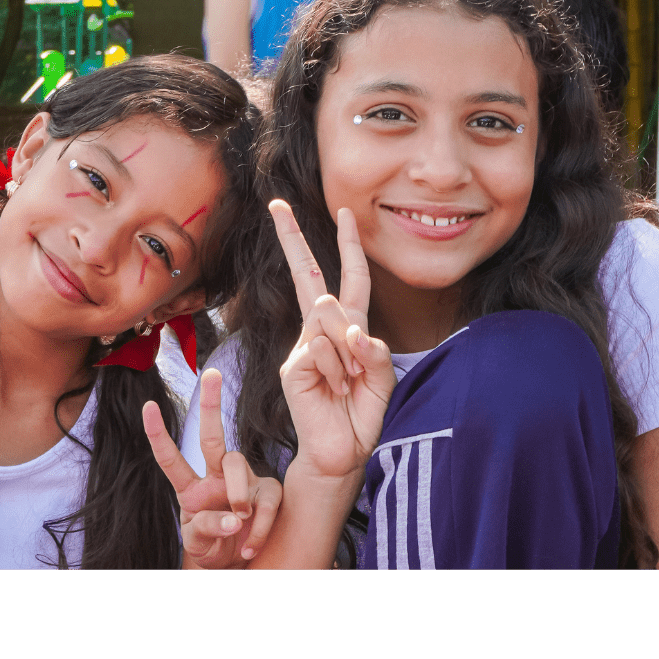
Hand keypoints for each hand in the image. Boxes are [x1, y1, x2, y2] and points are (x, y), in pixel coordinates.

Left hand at [143, 368, 281, 568]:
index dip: (158, 434)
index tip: (148, 405)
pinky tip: (251, 545)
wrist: (238, 565)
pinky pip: (267, 499)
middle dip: (210, 404)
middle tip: (211, 373)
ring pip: (236, 463)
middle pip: (211, 438)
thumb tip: (234, 518)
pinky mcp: (268, 493)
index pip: (170, 459)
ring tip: (239, 521)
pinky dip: (261, 526)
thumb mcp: (199, 545)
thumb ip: (206, 530)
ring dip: (237, 494)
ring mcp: (244, 481)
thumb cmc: (213, 548)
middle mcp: (216, 477)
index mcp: (191, 489)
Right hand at [269, 199, 395, 481]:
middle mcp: (321, 332)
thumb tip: (346, 324)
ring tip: (350, 386)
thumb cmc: (362, 416)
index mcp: (347, 329)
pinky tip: (336, 391)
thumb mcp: (382, 379)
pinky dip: (339, 369)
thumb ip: (373, 349)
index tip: (345, 213)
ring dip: (352, 354)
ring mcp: (303, 347)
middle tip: (276, 204)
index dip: (348, 246)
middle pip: (309, 275)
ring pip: (331, 317)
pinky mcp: (292, 366)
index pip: (349, 278)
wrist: (343, 454)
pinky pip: (321, 347)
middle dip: (293, 238)